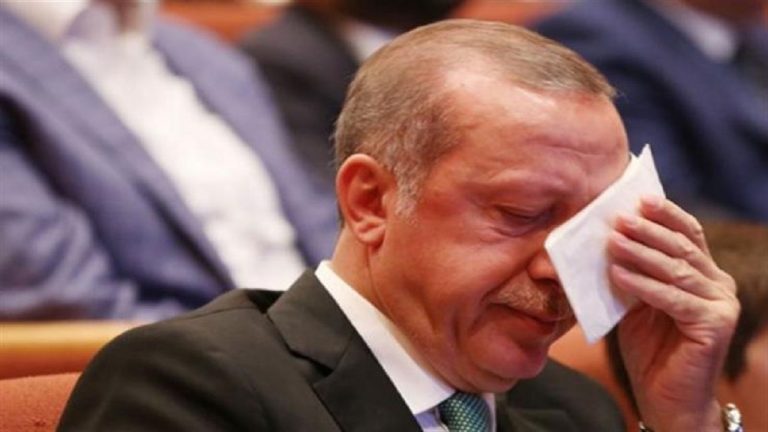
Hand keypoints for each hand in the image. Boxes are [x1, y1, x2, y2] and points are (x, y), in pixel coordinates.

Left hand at [608, 196, 738, 431]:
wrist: (664, 398)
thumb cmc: (649, 348)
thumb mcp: (637, 302)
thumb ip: (634, 273)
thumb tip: (608, 239)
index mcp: (705, 275)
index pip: (689, 235)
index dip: (667, 215)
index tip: (640, 197)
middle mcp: (720, 285)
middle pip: (683, 248)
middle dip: (649, 230)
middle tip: (618, 217)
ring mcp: (721, 305)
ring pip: (677, 270)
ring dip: (642, 253)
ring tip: (613, 240)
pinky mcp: (714, 326)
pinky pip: (673, 299)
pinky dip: (644, 285)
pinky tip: (619, 273)